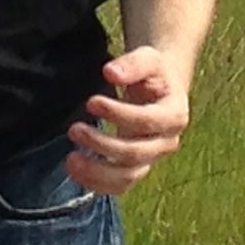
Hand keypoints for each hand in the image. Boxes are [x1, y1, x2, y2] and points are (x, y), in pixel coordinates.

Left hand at [69, 45, 190, 197]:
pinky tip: (76, 172)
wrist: (160, 90)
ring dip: (98, 171)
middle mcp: (166, 142)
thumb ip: (132, 64)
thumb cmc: (153, 74)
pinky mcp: (138, 168)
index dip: (119, 114)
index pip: (147, 121)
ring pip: (128, 175)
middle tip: (74, 130)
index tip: (91, 102)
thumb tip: (110, 73)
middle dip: (103, 144)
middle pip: (136, 153)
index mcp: (174, 115)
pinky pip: (121, 185)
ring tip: (71, 159)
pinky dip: (98, 184)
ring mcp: (152, 159)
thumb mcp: (148, 59)